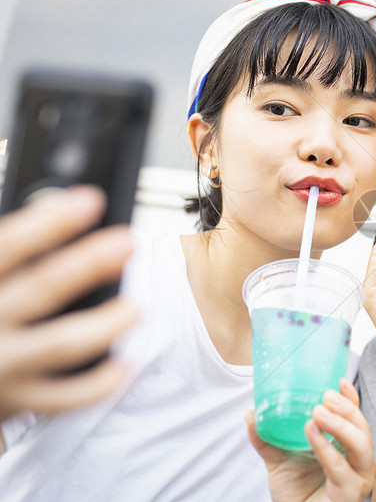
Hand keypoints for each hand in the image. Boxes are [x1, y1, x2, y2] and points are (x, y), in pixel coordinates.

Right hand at [0, 186, 137, 422]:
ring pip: (59, 345)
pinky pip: (65, 398)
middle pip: (39, 289)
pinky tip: (126, 364)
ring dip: (103, 324)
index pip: (8, 246)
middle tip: (128, 243)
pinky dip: (99, 383)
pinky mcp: (17, 400)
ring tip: (137, 307)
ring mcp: (1, 365)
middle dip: (86, 264)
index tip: (91, 201)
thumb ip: (15, 254)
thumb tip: (62, 208)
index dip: (50, 222)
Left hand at [245, 379, 375, 501]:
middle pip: (363, 427)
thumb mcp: (278, 460)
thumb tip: (250, 413)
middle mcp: (358, 460)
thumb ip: (266, 438)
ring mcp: (359, 477)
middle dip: (345, 409)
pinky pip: (341, 468)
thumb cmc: (295, 492)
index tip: (339, 381)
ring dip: (340, 425)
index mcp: (346, 446)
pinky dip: (327, 449)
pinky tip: (313, 435)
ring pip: (361, 445)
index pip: (355, 417)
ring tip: (316, 414)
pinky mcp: (352, 493)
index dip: (350, 398)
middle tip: (324, 397)